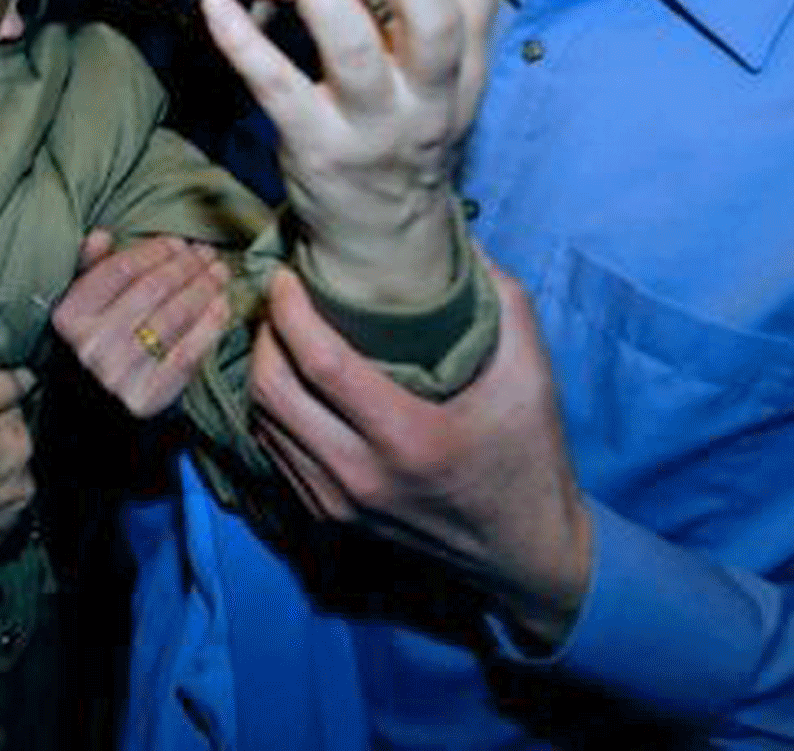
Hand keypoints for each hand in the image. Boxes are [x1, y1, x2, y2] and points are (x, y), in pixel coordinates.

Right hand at [52, 231, 232, 416]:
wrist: (99, 409)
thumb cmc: (97, 343)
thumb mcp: (84, 306)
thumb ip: (90, 268)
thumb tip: (102, 235)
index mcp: (70, 317)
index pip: (119, 269)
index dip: (154, 250)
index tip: (177, 242)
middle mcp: (91, 345)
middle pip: (152, 289)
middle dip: (185, 266)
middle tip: (205, 253)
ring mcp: (119, 373)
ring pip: (173, 317)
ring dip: (203, 288)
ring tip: (218, 272)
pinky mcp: (148, 396)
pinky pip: (188, 351)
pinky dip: (210, 325)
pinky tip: (222, 304)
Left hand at [199, 0, 498, 308]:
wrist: (390, 237)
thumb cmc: (406, 128)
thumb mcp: (431, 69)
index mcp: (463, 66)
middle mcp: (427, 96)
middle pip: (432, 23)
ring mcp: (372, 127)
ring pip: (353, 54)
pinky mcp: (316, 149)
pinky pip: (278, 91)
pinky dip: (246, 47)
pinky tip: (217, 8)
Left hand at [251, 262, 591, 647]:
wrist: (527, 556)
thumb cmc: (531, 457)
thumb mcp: (531, 375)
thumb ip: (501, 301)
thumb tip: (457, 237)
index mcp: (410, 437)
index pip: (321, 364)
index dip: (291, 311)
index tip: (286, 273)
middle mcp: (362, 475)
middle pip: (273, 391)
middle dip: (265, 332)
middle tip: (279, 297)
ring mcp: (339, 503)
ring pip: (264, 423)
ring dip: (262, 368)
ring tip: (280, 329)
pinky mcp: (330, 517)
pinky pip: (276, 452)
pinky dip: (272, 409)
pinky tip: (291, 379)